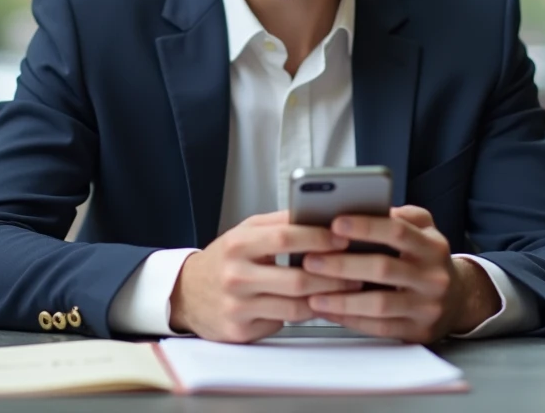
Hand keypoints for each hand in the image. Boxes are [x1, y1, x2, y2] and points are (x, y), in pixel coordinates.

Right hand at [169, 210, 362, 342]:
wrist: (186, 294)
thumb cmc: (224, 259)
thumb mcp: (244, 232)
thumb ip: (278, 224)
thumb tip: (318, 213)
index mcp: (238, 244)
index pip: (285, 237)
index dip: (319, 238)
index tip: (343, 238)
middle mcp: (235, 276)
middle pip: (296, 278)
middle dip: (333, 275)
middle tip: (358, 270)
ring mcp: (237, 306)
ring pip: (295, 306)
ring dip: (327, 298)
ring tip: (348, 289)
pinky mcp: (241, 331)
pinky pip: (283, 323)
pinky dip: (305, 314)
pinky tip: (322, 305)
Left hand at [301, 205, 500, 341]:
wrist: (458, 299)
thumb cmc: (426, 259)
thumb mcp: (424, 230)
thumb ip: (399, 216)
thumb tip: (363, 205)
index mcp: (432, 245)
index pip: (398, 231)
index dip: (365, 226)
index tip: (334, 223)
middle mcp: (433, 276)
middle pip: (383, 268)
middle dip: (342, 264)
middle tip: (310, 260)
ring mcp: (427, 306)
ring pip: (379, 304)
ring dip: (341, 299)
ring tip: (313, 293)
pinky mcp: (417, 331)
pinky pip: (379, 327)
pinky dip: (350, 319)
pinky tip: (328, 311)